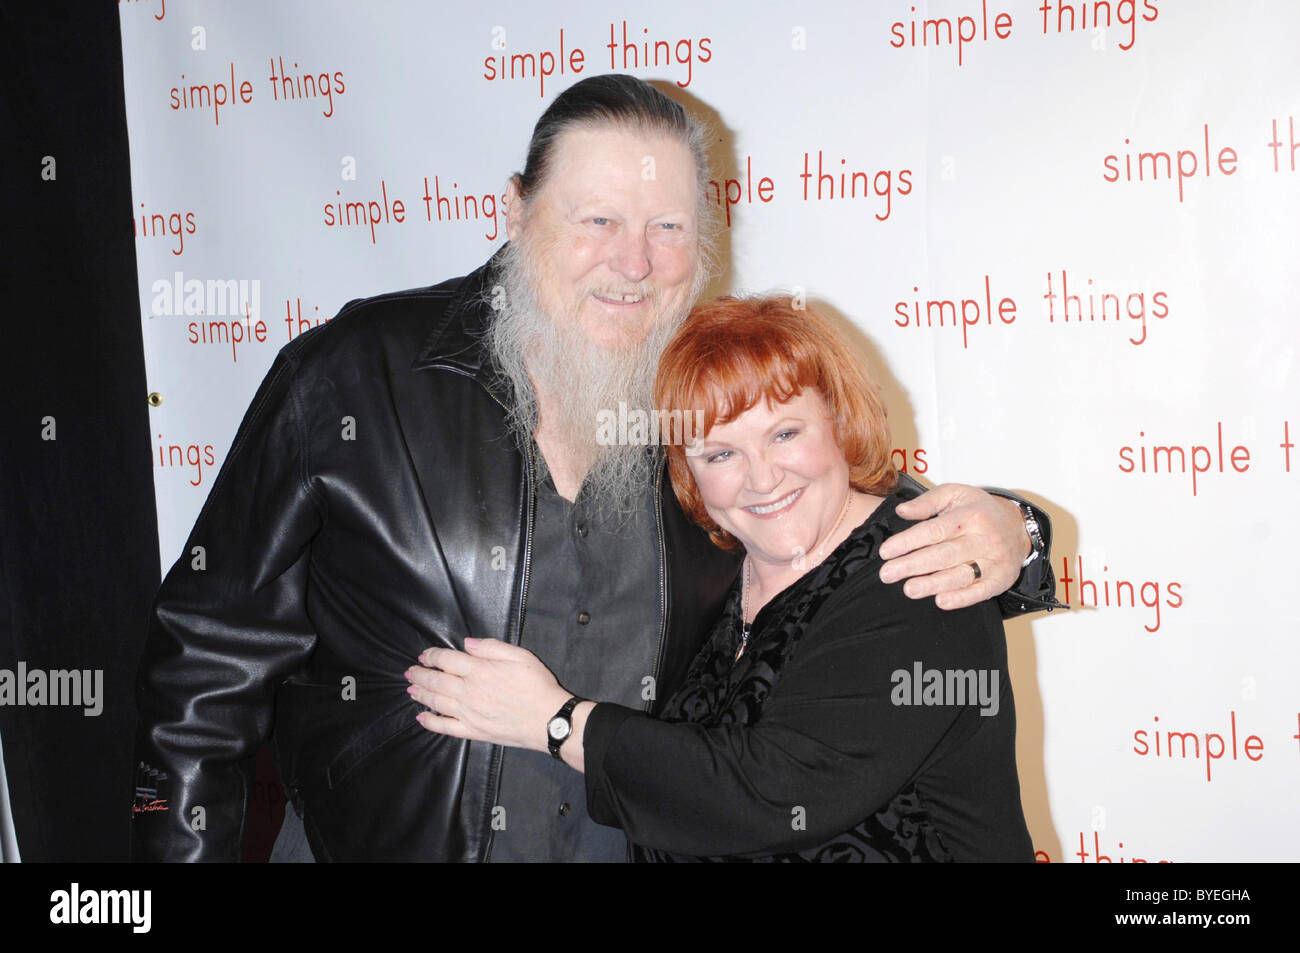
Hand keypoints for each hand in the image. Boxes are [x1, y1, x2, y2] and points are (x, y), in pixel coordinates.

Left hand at [405, 638, 570, 752]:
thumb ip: (491, 647)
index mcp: (479, 670)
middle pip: (436, 680)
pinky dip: (430, 722)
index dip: (432, 656)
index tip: (425, 655)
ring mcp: (468, 713)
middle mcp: (468, 692)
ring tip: (411, 689)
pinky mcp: (472, 731)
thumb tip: (467, 644)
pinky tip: (421, 716)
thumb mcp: (520, 656)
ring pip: (436, 702)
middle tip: (410, 671)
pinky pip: (445, 727)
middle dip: (420, 674)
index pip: (446, 660)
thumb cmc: (537, 686)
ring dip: (421, 694)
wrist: (548, 720)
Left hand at [878, 484, 1029, 609]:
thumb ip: (927, 501)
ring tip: (909, 589)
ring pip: (960, 575)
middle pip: (944, 555)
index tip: (886, 551)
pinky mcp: (1001, 579)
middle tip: (887, 574)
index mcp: (970, 515)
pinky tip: (941, 601)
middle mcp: (984, 538)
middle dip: (912, 565)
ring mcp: (994, 561)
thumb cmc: (979, 510)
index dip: (908, 542)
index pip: (934, 530)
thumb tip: (901, 511)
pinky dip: (961, 598)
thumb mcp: (955, 494)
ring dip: (933, 584)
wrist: (1018, 526)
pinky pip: (980, 592)